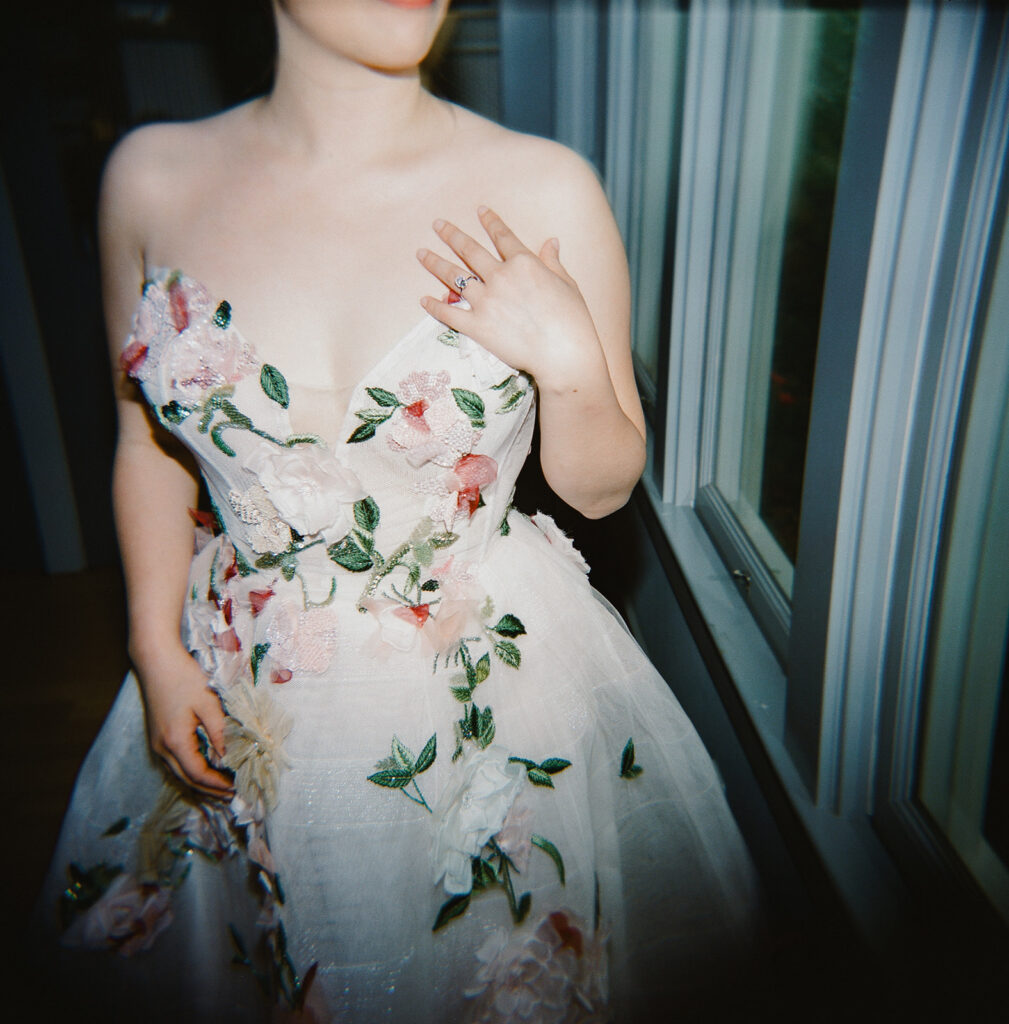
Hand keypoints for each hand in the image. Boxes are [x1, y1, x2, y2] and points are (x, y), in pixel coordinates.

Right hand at [136, 646, 233, 798]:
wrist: (156, 660)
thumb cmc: (184, 677)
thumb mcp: (208, 703)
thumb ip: (221, 732)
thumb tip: (232, 756)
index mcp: (175, 742)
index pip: (199, 774)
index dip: (219, 784)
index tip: (237, 787)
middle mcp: (162, 748)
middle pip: (187, 780)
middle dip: (210, 790)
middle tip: (233, 795)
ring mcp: (157, 744)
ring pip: (179, 774)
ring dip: (200, 783)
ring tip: (222, 787)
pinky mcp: (158, 737)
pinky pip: (175, 763)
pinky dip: (191, 772)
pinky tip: (206, 769)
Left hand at [416, 206, 600, 385]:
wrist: (563, 352)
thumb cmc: (572, 320)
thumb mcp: (567, 284)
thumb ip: (553, 262)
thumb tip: (551, 241)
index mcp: (524, 263)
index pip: (502, 236)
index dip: (490, 221)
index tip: (480, 210)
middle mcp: (501, 277)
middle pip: (470, 251)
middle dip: (452, 235)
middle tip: (437, 224)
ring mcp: (486, 301)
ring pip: (454, 276)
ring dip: (435, 263)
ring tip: (421, 253)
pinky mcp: (477, 326)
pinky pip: (450, 313)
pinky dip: (435, 306)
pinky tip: (423, 300)